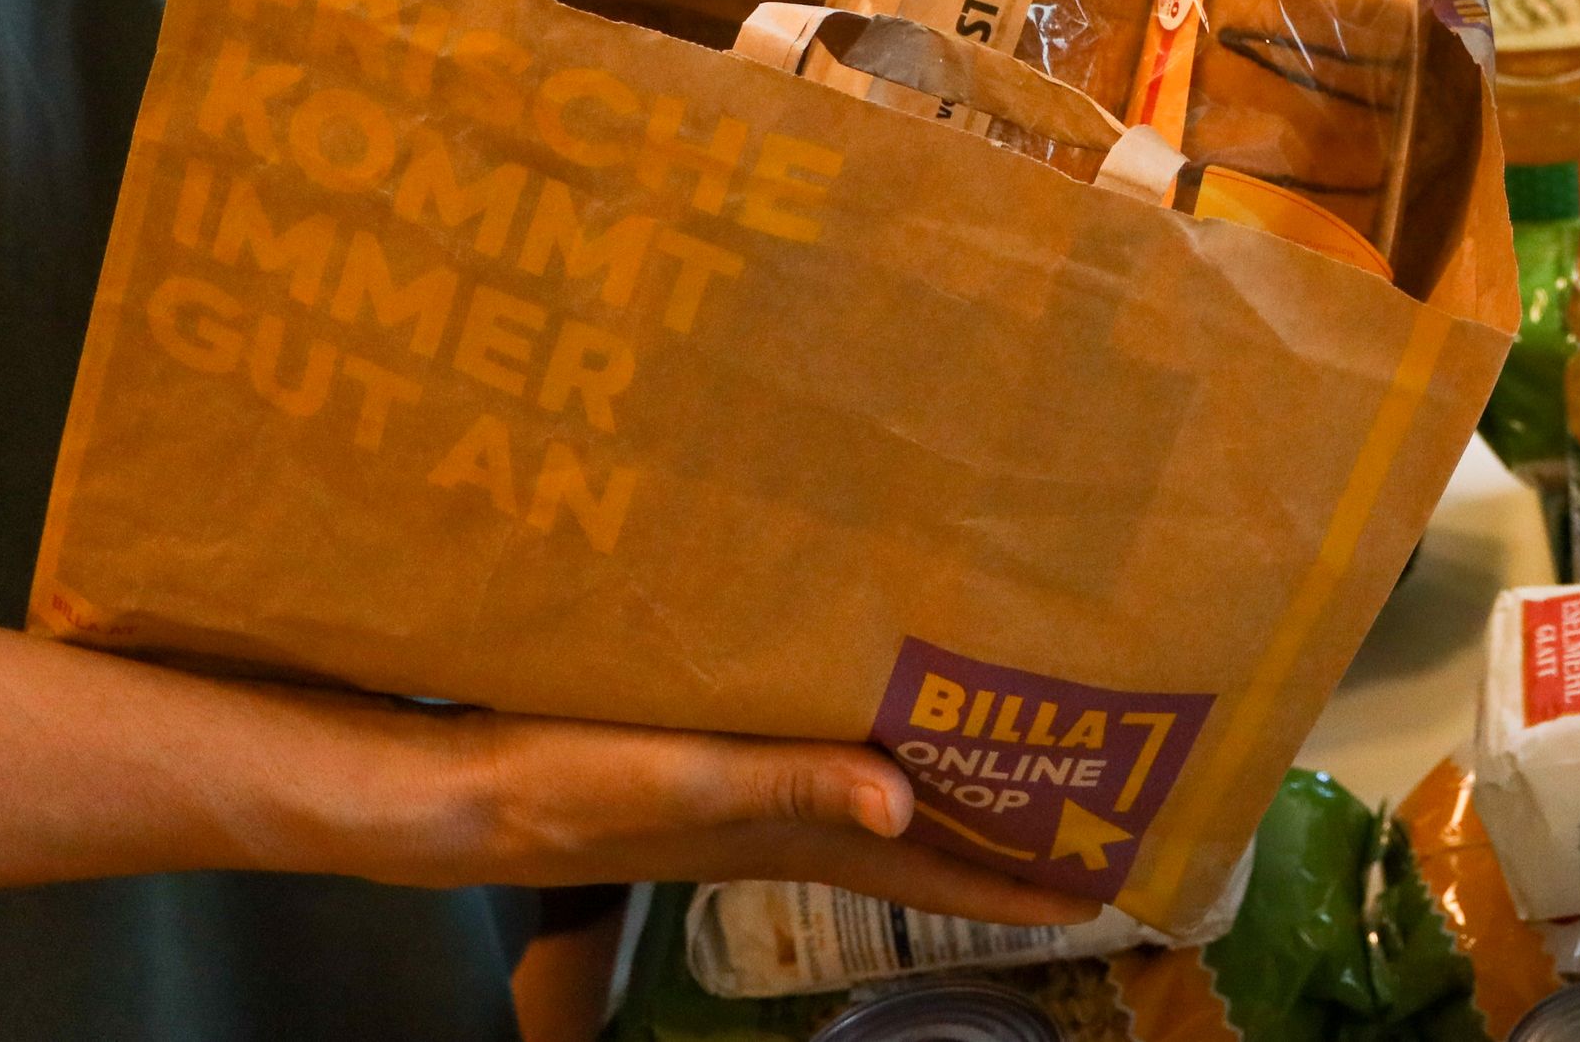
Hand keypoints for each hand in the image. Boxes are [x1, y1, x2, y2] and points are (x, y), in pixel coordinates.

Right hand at [379, 708, 1095, 928]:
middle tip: (1102, 797)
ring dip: (956, 778)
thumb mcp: (692, 784)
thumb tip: (901, 808)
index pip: (940, 873)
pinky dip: (882, 732)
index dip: (1020, 886)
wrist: (470, 783)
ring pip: (889, 792)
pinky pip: (835, 749)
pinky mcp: (724, 754)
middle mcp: (798, 818)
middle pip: (931, 833)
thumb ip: (795, 786)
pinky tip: (897, 694)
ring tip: (1030, 746)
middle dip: (1014, 825)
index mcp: (805, 834)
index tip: (1108, 885)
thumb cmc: (579, 783)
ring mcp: (762, 790)